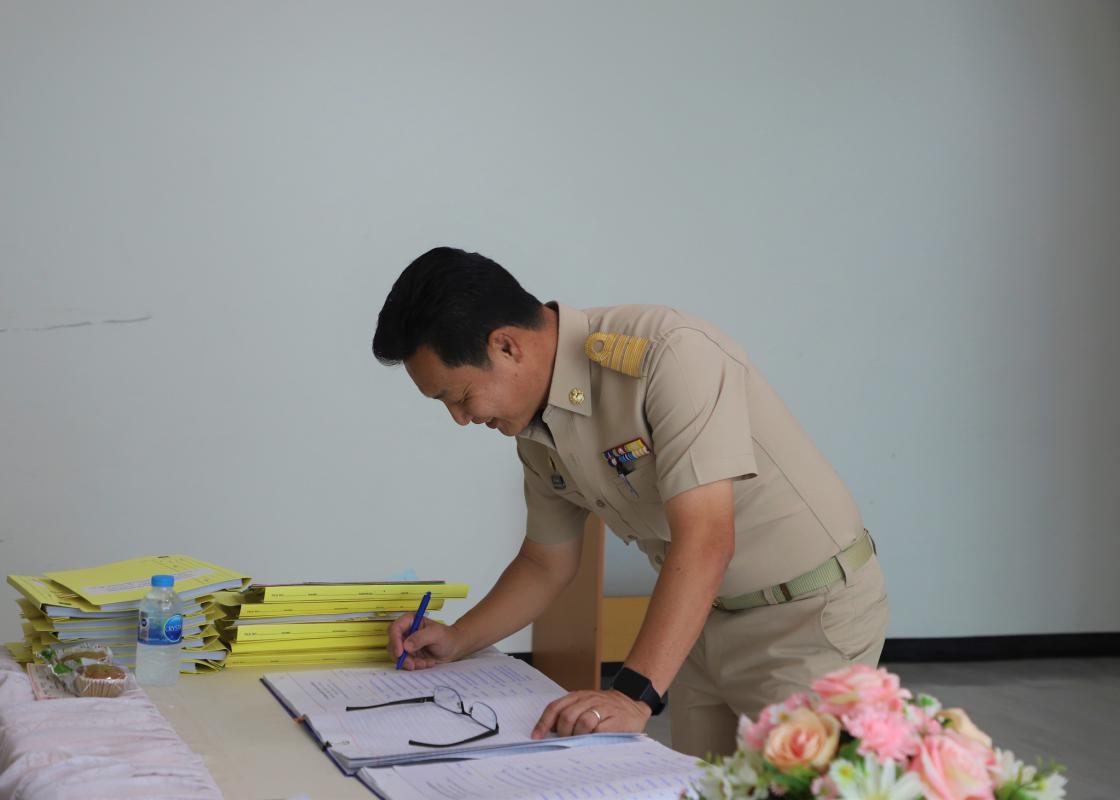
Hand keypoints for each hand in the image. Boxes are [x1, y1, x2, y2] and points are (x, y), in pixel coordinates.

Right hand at [388, 614, 460, 669]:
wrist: (454, 648)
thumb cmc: (447, 636)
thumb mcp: (436, 634)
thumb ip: (421, 637)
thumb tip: (406, 646)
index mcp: (410, 621)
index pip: (395, 629)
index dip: (395, 640)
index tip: (400, 652)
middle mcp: (406, 632)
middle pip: (393, 645)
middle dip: (402, 657)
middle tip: (412, 664)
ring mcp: (407, 645)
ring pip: (398, 656)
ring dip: (410, 662)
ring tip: (425, 663)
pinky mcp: (410, 655)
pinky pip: (406, 663)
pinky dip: (415, 665)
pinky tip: (427, 663)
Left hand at [530, 689, 651, 738]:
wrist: (633, 703)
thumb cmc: (606, 709)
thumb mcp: (585, 706)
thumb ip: (570, 715)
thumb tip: (549, 733)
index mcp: (578, 696)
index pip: (555, 707)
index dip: (544, 723)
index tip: (536, 736)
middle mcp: (589, 699)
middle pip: (567, 716)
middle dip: (562, 733)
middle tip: (565, 741)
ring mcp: (603, 708)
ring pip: (583, 722)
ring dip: (578, 736)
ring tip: (580, 741)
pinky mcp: (616, 719)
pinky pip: (599, 729)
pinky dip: (593, 737)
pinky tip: (593, 740)